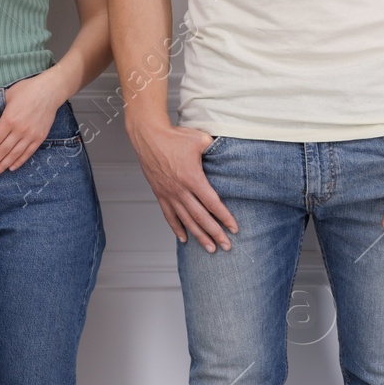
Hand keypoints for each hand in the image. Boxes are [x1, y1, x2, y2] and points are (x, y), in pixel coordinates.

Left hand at [0, 72, 66, 176]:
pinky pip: (28, 153)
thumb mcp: (5, 96)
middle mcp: (20, 130)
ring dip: (4, 165)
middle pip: (3, 150)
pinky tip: (11, 167)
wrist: (49, 91)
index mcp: (9, 119)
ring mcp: (31, 135)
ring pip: (14, 154)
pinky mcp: (39, 138)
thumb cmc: (27, 91)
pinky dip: (19, 161)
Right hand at [128, 122, 237, 252]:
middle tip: (227, 246)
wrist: (148, 135)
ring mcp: (169, 194)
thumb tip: (229, 153)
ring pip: (186, 220)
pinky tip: (185, 238)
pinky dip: (177, 228)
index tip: (234, 229)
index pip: (212, 204)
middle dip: (215, 234)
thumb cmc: (175, 136)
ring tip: (210, 249)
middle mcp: (180, 190)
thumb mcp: (200, 139)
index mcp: (193, 178)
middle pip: (201, 217)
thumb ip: (216, 149)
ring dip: (199, 236)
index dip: (225, 218)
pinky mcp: (160, 193)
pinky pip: (169, 215)